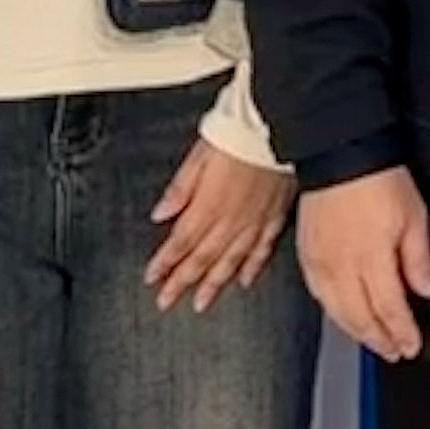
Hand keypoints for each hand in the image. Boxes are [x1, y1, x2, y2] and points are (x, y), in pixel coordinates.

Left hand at [147, 140, 298, 310]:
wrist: (277, 126)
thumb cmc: (237, 135)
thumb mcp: (197, 156)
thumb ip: (179, 188)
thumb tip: (160, 213)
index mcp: (208, 205)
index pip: (180, 242)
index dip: (164, 263)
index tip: (152, 279)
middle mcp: (231, 220)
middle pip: (202, 259)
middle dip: (183, 283)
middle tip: (168, 301)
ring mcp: (254, 221)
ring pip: (231, 261)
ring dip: (214, 284)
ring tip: (202, 302)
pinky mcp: (275, 216)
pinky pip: (263, 249)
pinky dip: (253, 267)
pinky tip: (244, 280)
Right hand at [300, 167, 429, 364]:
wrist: (339, 152)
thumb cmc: (377, 178)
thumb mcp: (415, 216)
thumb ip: (419, 259)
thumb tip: (428, 288)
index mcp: (371, 258)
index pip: (389, 309)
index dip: (402, 332)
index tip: (412, 345)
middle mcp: (342, 266)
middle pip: (360, 317)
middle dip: (379, 339)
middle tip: (394, 351)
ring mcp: (320, 262)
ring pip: (337, 312)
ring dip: (356, 331)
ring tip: (373, 341)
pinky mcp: (306, 254)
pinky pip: (319, 295)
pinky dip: (334, 312)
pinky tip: (343, 315)